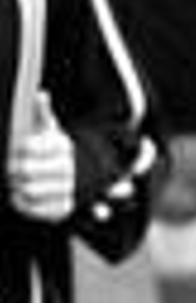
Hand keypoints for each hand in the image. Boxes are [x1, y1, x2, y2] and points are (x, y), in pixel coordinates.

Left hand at [7, 91, 74, 222]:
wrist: (75, 177)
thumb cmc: (51, 151)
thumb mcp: (47, 131)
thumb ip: (41, 113)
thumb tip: (40, 94)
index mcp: (61, 146)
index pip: (28, 147)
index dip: (18, 150)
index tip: (17, 151)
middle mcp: (67, 168)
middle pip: (25, 170)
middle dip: (14, 170)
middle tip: (13, 169)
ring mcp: (66, 189)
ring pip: (28, 190)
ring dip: (17, 187)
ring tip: (18, 182)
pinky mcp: (62, 208)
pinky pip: (32, 208)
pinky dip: (22, 202)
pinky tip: (23, 194)